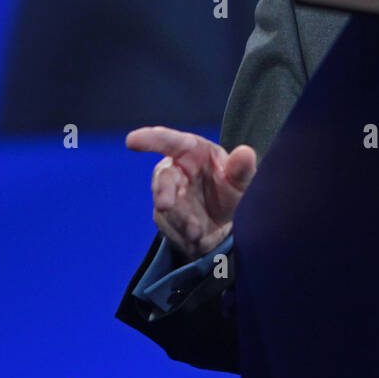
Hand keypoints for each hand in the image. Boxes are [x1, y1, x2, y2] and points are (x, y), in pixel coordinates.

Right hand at [126, 126, 257, 261]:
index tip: (132, 140)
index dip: (151, 139)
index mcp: (192, 151)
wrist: (225, 222)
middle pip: (163, 178)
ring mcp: (167, 194)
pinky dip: (182, 233)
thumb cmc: (231, 188)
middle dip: (163, 191)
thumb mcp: (242, 180)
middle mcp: (175, 170)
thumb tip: (245, 153)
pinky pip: (170, 226)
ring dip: (179, 220)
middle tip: (164, 204)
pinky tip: (196, 238)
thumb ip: (242, 169)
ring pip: (166, 207)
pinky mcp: (164, 217)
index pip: (170, 141)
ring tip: (196, 232)